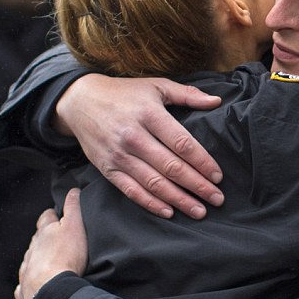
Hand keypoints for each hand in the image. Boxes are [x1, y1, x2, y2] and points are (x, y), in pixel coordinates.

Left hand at [16, 188, 87, 298]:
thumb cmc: (67, 256)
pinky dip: (30, 282)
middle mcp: (32, 249)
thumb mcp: (75, 226)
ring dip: (39, 259)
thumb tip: (73, 190)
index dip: (53, 215)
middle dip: (45, 238)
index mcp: (44, 232)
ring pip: (30, 259)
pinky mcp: (25, 288)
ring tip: (51, 264)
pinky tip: (37, 285)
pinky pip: (24, 284)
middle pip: (37, 239)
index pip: (46, 217)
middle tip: (59, 242)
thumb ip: (74, 207)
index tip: (58, 215)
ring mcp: (27, 268)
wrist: (51, 288)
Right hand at [55, 74, 225, 218]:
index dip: (203, 162)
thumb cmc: (124, 93)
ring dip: (179, 200)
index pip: (182, 143)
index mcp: (149, 114)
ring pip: (153, 183)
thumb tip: (217, 100)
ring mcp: (119, 155)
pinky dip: (150, 204)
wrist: (79, 101)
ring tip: (199, 211)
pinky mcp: (106, 169)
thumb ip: (187, 95)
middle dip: (198, 186)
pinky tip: (169, 212)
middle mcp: (133, 136)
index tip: (218, 176)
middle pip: (171, 167)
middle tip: (217, 199)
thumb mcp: (156, 86)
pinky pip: (131, 191)